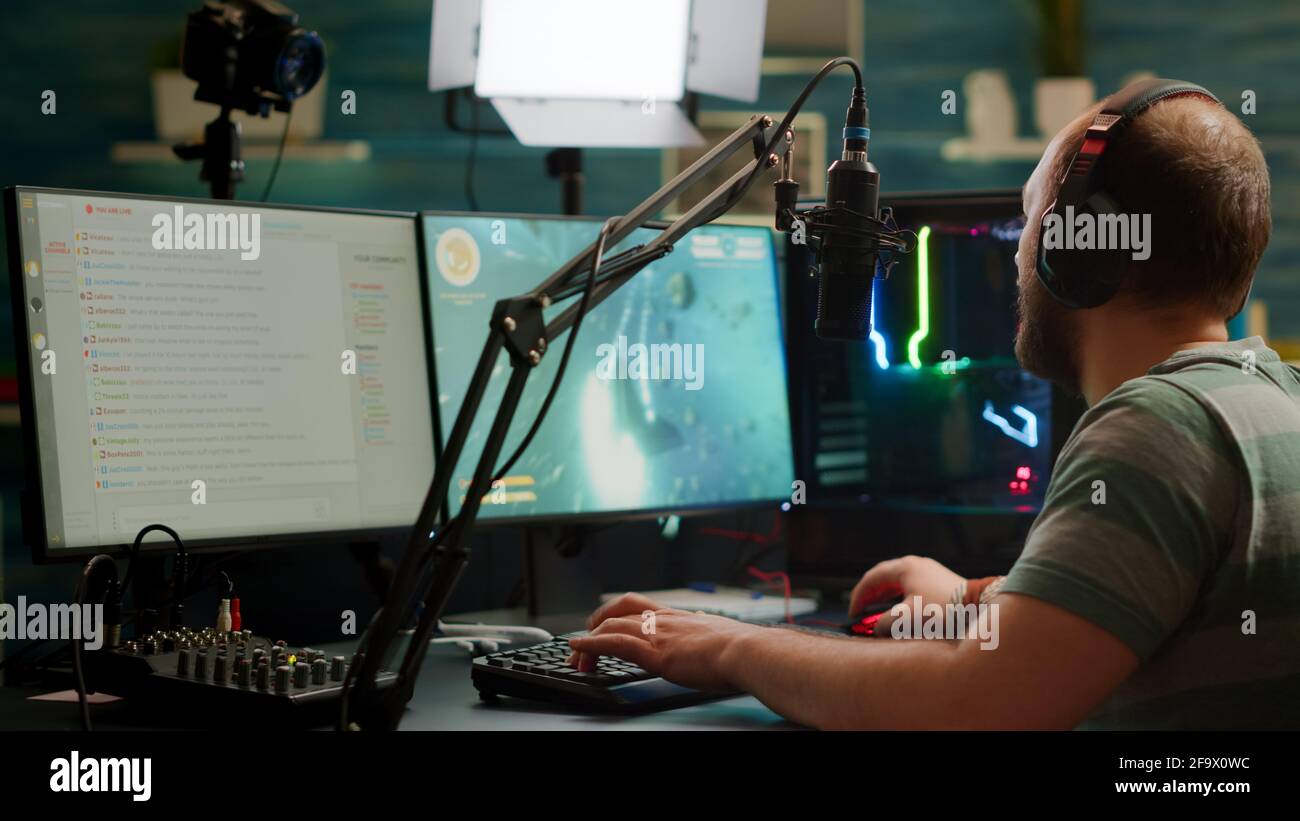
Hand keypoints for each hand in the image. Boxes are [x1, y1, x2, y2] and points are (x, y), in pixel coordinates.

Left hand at [567, 592, 762, 690]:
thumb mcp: (719, 635)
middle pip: (618, 613)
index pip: (638, 606)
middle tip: (585, 642)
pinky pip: (614, 643)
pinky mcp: (654, 652)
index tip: (605, 623)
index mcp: (678, 617)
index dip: (616, 613)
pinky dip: (591, 643)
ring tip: (577, 654)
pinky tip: (579, 648)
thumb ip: (708, 633)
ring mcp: (657, 634)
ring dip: (589, 640)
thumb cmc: (741, 648)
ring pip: (612, 626)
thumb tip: (711, 633)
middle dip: (597, 626)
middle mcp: (663, 620)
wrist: (746, 651)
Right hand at [848, 555, 965, 623]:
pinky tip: (898, 607)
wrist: (979, 607)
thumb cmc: (943, 611)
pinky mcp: (937, 579)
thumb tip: (877, 627)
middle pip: (883, 576)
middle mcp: (915, 564)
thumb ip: (885, 623)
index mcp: (904, 567)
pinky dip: (898, 595)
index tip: (853, 612)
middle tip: (860, 610)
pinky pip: (910, 584)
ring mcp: (928, 569)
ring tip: (874, 609)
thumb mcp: (907, 619)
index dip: (859, 596)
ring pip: (897, 580)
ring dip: (883, 594)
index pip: (872, 578)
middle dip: (869, 594)